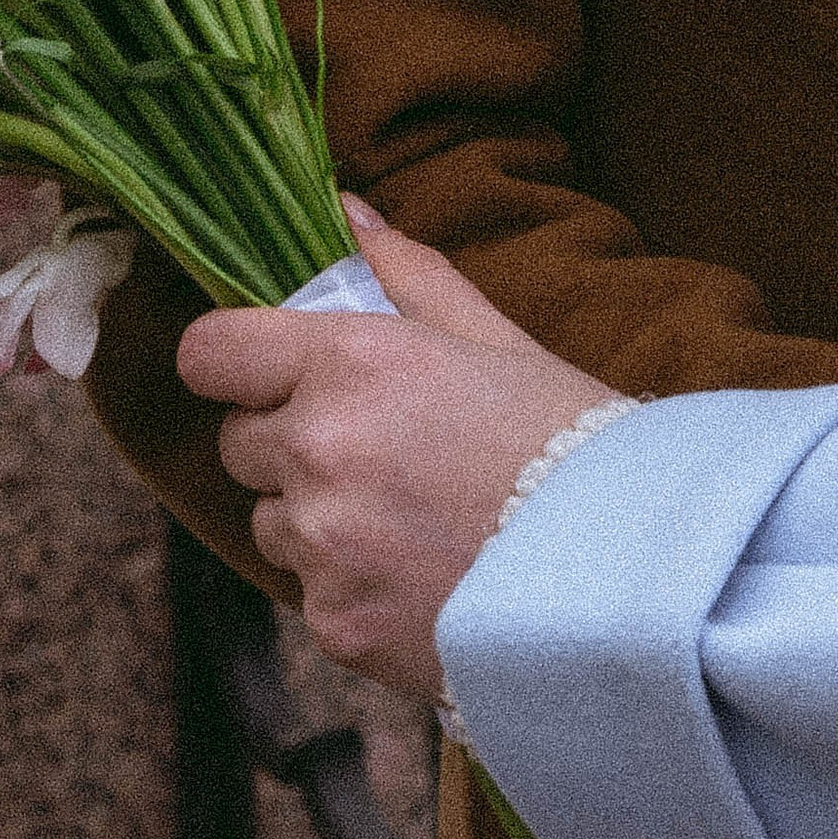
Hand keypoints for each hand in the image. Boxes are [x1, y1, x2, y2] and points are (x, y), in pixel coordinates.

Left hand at [176, 204, 611, 703]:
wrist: (627, 574)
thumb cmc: (571, 440)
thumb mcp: (497, 340)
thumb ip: (408, 275)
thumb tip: (348, 215)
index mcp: (352, 363)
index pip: (211, 352)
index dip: (234, 358)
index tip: (265, 370)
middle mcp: (319, 450)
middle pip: (237, 443)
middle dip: (290, 440)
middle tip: (382, 449)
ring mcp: (322, 544)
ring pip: (271, 522)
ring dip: (316, 516)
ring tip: (412, 517)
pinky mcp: (334, 623)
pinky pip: (310, 591)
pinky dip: (352, 583)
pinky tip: (425, 572)